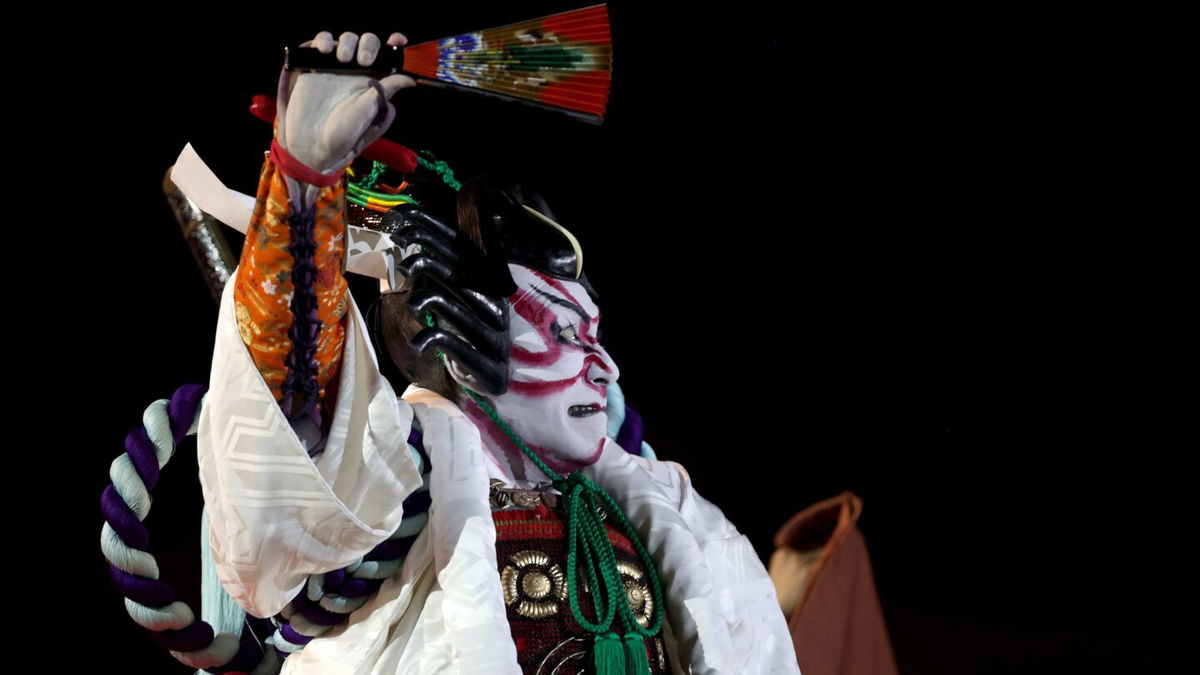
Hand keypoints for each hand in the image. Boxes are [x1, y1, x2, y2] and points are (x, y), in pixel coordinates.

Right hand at [275, 31, 415, 175]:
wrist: (311, 143)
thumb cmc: (343, 134)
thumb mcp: (369, 112)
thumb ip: (387, 90)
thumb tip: (410, 79)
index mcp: (373, 82)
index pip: (387, 58)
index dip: (394, 45)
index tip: (398, 41)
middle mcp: (356, 72)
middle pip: (367, 42)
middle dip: (369, 44)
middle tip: (363, 61)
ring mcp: (334, 67)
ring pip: (346, 39)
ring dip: (347, 42)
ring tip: (342, 59)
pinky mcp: (314, 65)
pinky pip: (320, 43)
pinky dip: (323, 40)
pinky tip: (324, 50)